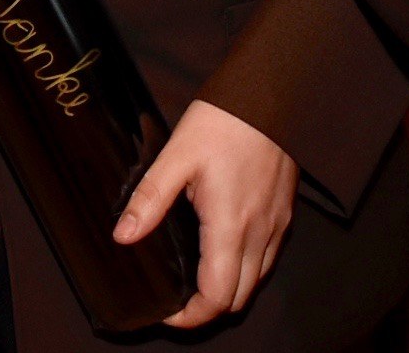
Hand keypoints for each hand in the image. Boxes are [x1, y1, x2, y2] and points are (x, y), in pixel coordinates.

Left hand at [113, 99, 296, 329]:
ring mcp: (277, 224)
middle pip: (239, 298)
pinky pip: (268, 257)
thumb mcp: (178, 155)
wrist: (271, 92)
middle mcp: (260, 233)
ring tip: (198, 278)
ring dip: (229, 290)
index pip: (216, 297)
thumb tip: (123, 236)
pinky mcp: (285, 212)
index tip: (167, 310)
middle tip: (179, 299)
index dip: (190, 316)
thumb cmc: (224, 122)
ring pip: (257, 280)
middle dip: (208, 309)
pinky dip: (247, 268)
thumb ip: (150, 198)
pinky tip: (223, 249)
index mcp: (230, 225)